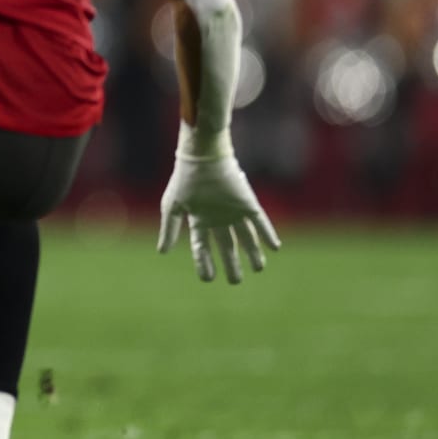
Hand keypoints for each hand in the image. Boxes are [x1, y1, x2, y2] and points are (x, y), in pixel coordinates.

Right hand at [157, 134, 282, 283]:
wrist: (202, 158)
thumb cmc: (184, 180)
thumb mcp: (172, 207)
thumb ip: (170, 229)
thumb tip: (162, 252)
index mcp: (200, 220)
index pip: (203, 247)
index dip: (204, 263)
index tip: (208, 279)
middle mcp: (219, 219)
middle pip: (228, 246)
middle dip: (232, 264)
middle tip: (236, 281)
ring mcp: (234, 212)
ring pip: (247, 237)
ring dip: (253, 253)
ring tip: (259, 268)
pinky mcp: (248, 204)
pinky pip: (260, 222)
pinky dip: (268, 234)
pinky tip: (275, 247)